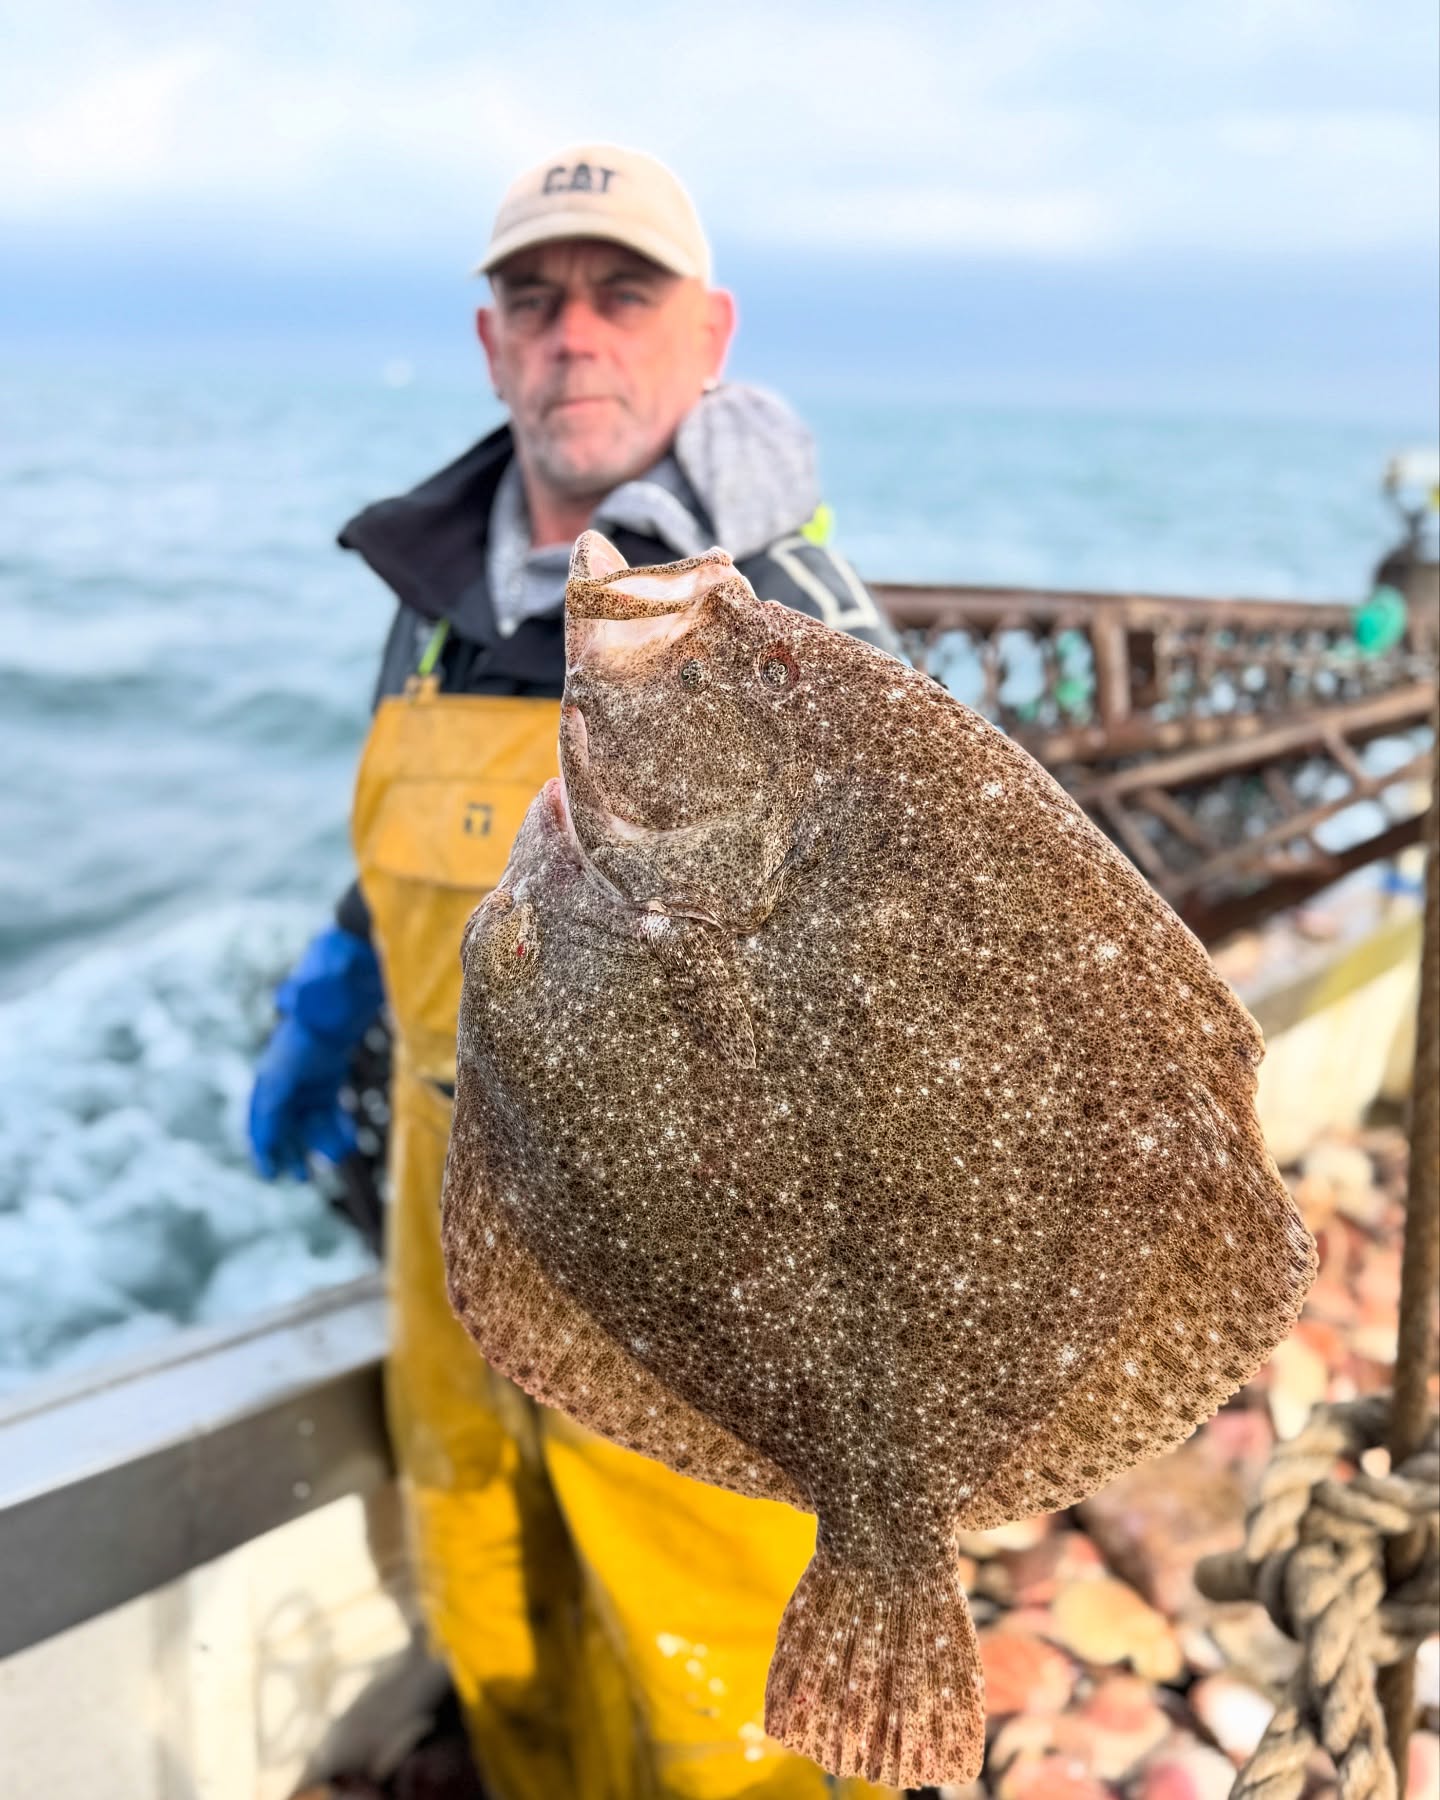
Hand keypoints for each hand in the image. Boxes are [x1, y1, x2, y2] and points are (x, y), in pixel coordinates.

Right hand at [248, 924, 382, 1181]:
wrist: (359, 943)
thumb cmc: (344, 957)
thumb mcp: (331, 967)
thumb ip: (314, 985)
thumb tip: (289, 1000)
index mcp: (293, 1039)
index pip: (271, 1091)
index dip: (266, 1130)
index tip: (268, 1165)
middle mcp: (295, 1049)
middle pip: (280, 1107)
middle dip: (282, 1143)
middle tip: (292, 1177)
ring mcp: (311, 1052)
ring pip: (302, 1107)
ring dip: (310, 1136)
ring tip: (333, 1159)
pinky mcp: (329, 1052)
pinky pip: (320, 1096)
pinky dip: (326, 1122)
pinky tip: (341, 1141)